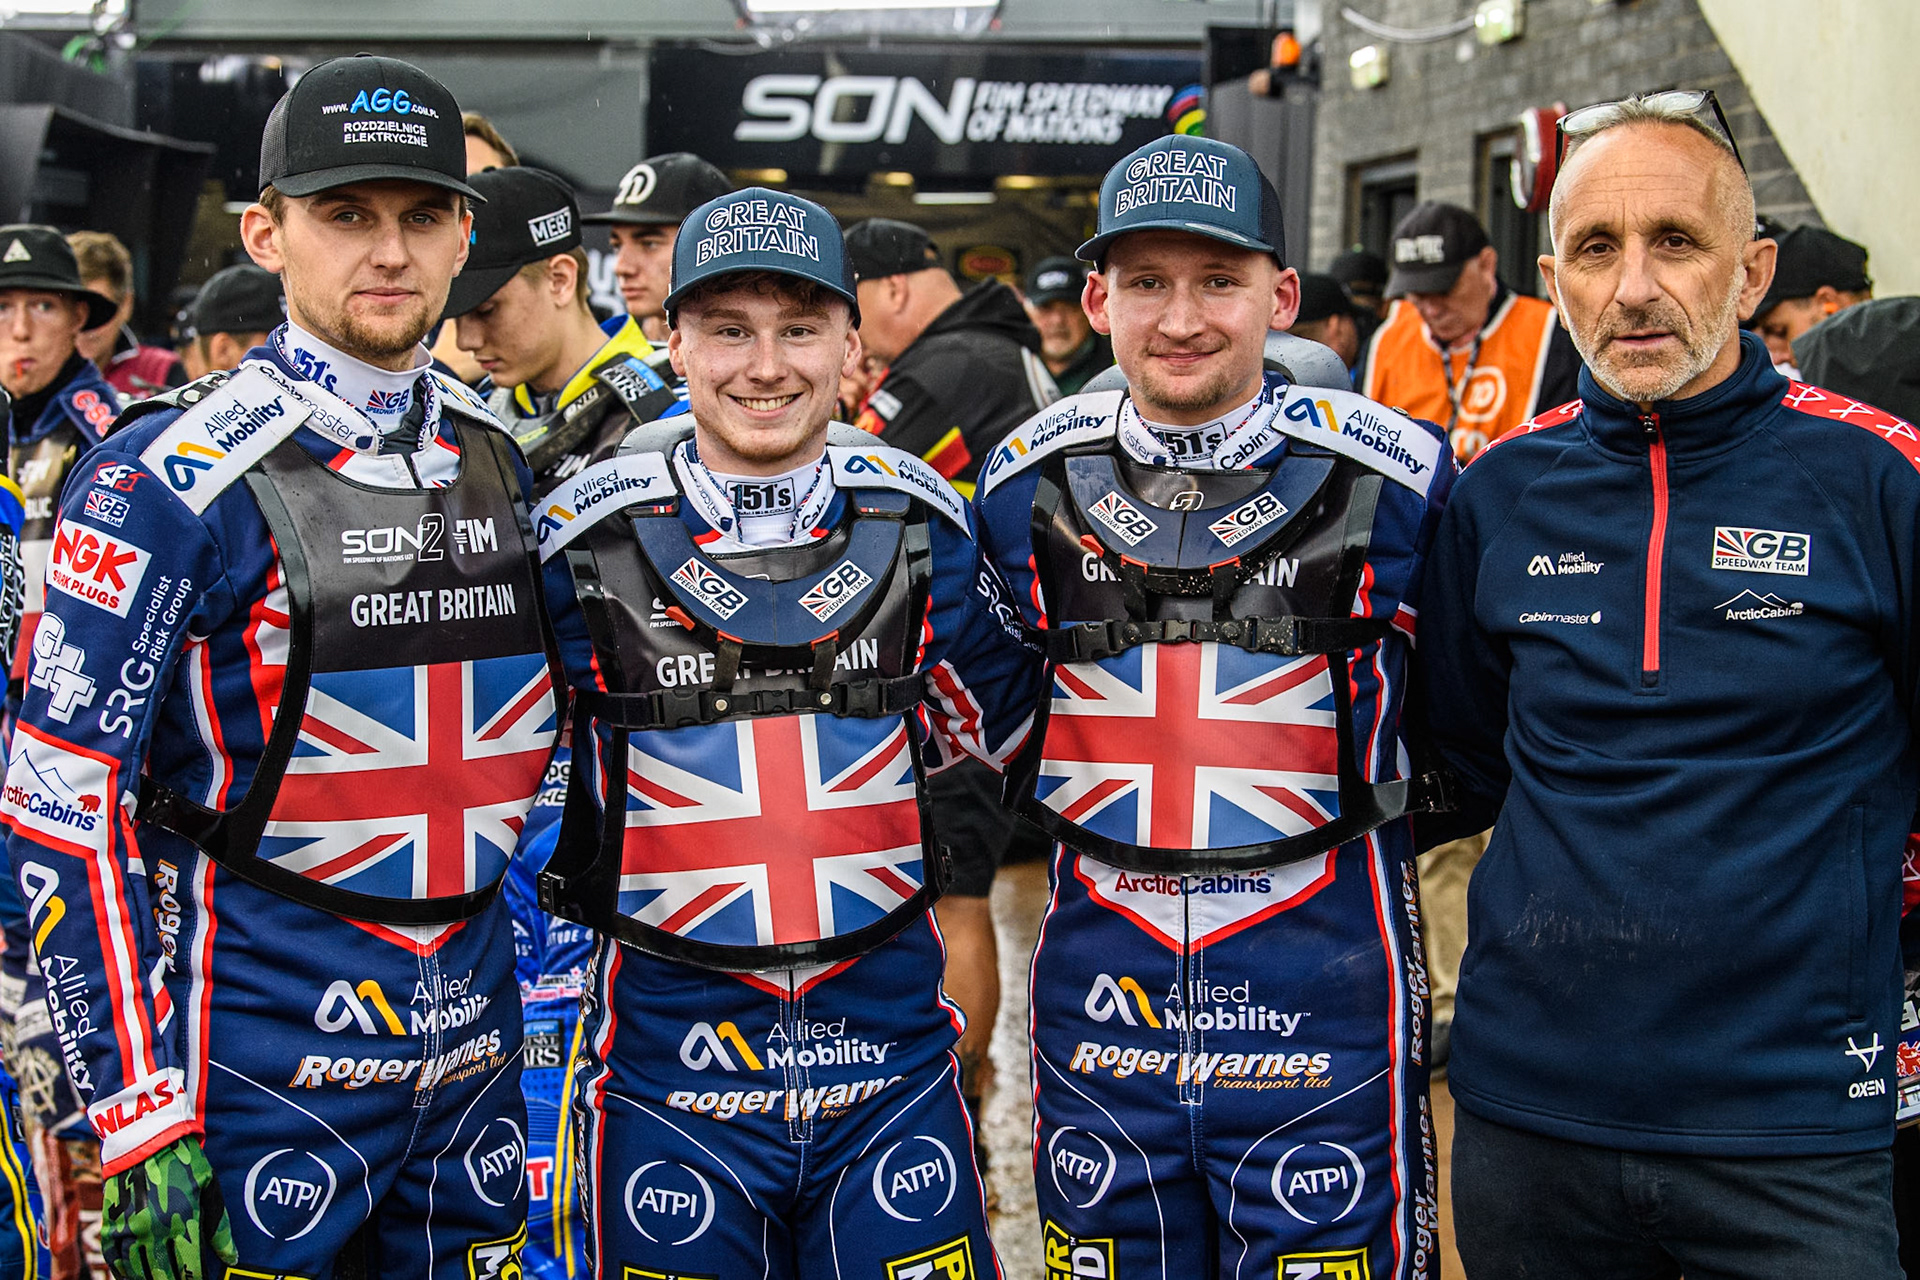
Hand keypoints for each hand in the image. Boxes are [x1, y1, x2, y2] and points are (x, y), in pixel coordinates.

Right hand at [100, 1135, 236, 1279]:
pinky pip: (114, 1262)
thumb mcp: (210, 1189)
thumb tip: (231, 1258)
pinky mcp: (110, 1227)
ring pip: (138, 1273)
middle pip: (164, 1275)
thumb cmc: (185, 1164)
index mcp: (182, 1221)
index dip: (197, 1279)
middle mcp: (152, 1231)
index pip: (191, 1268)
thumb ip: (219, 1227)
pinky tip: (135, 1277)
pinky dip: (124, 1275)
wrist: (146, 1140)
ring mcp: (128, 1231)